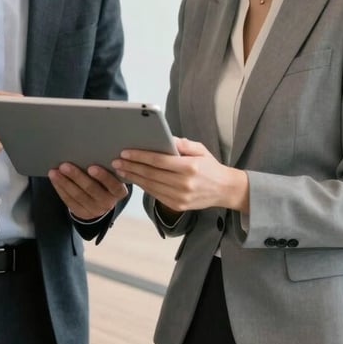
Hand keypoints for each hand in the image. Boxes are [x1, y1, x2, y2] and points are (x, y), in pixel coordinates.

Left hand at [48, 163, 128, 220]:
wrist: (101, 202)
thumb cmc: (105, 181)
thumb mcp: (111, 176)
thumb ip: (106, 167)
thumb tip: (88, 150)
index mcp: (118, 191)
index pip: (113, 185)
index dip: (103, 176)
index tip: (91, 167)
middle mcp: (108, 202)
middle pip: (91, 189)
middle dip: (76, 176)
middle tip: (65, 165)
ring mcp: (94, 210)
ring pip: (78, 195)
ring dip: (64, 182)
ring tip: (55, 171)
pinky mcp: (82, 213)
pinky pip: (69, 201)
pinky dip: (60, 189)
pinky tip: (55, 179)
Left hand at [113, 137, 248, 212]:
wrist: (225, 190)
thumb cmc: (210, 166)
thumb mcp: (200, 149)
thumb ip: (181, 143)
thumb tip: (163, 137)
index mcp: (190, 167)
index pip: (159, 161)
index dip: (140, 156)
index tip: (125, 152)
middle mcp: (184, 184)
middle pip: (151, 174)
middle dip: (131, 166)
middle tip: (116, 161)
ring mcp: (181, 197)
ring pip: (150, 186)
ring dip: (133, 177)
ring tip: (121, 169)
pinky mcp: (178, 206)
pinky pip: (155, 195)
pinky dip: (143, 186)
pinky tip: (134, 179)